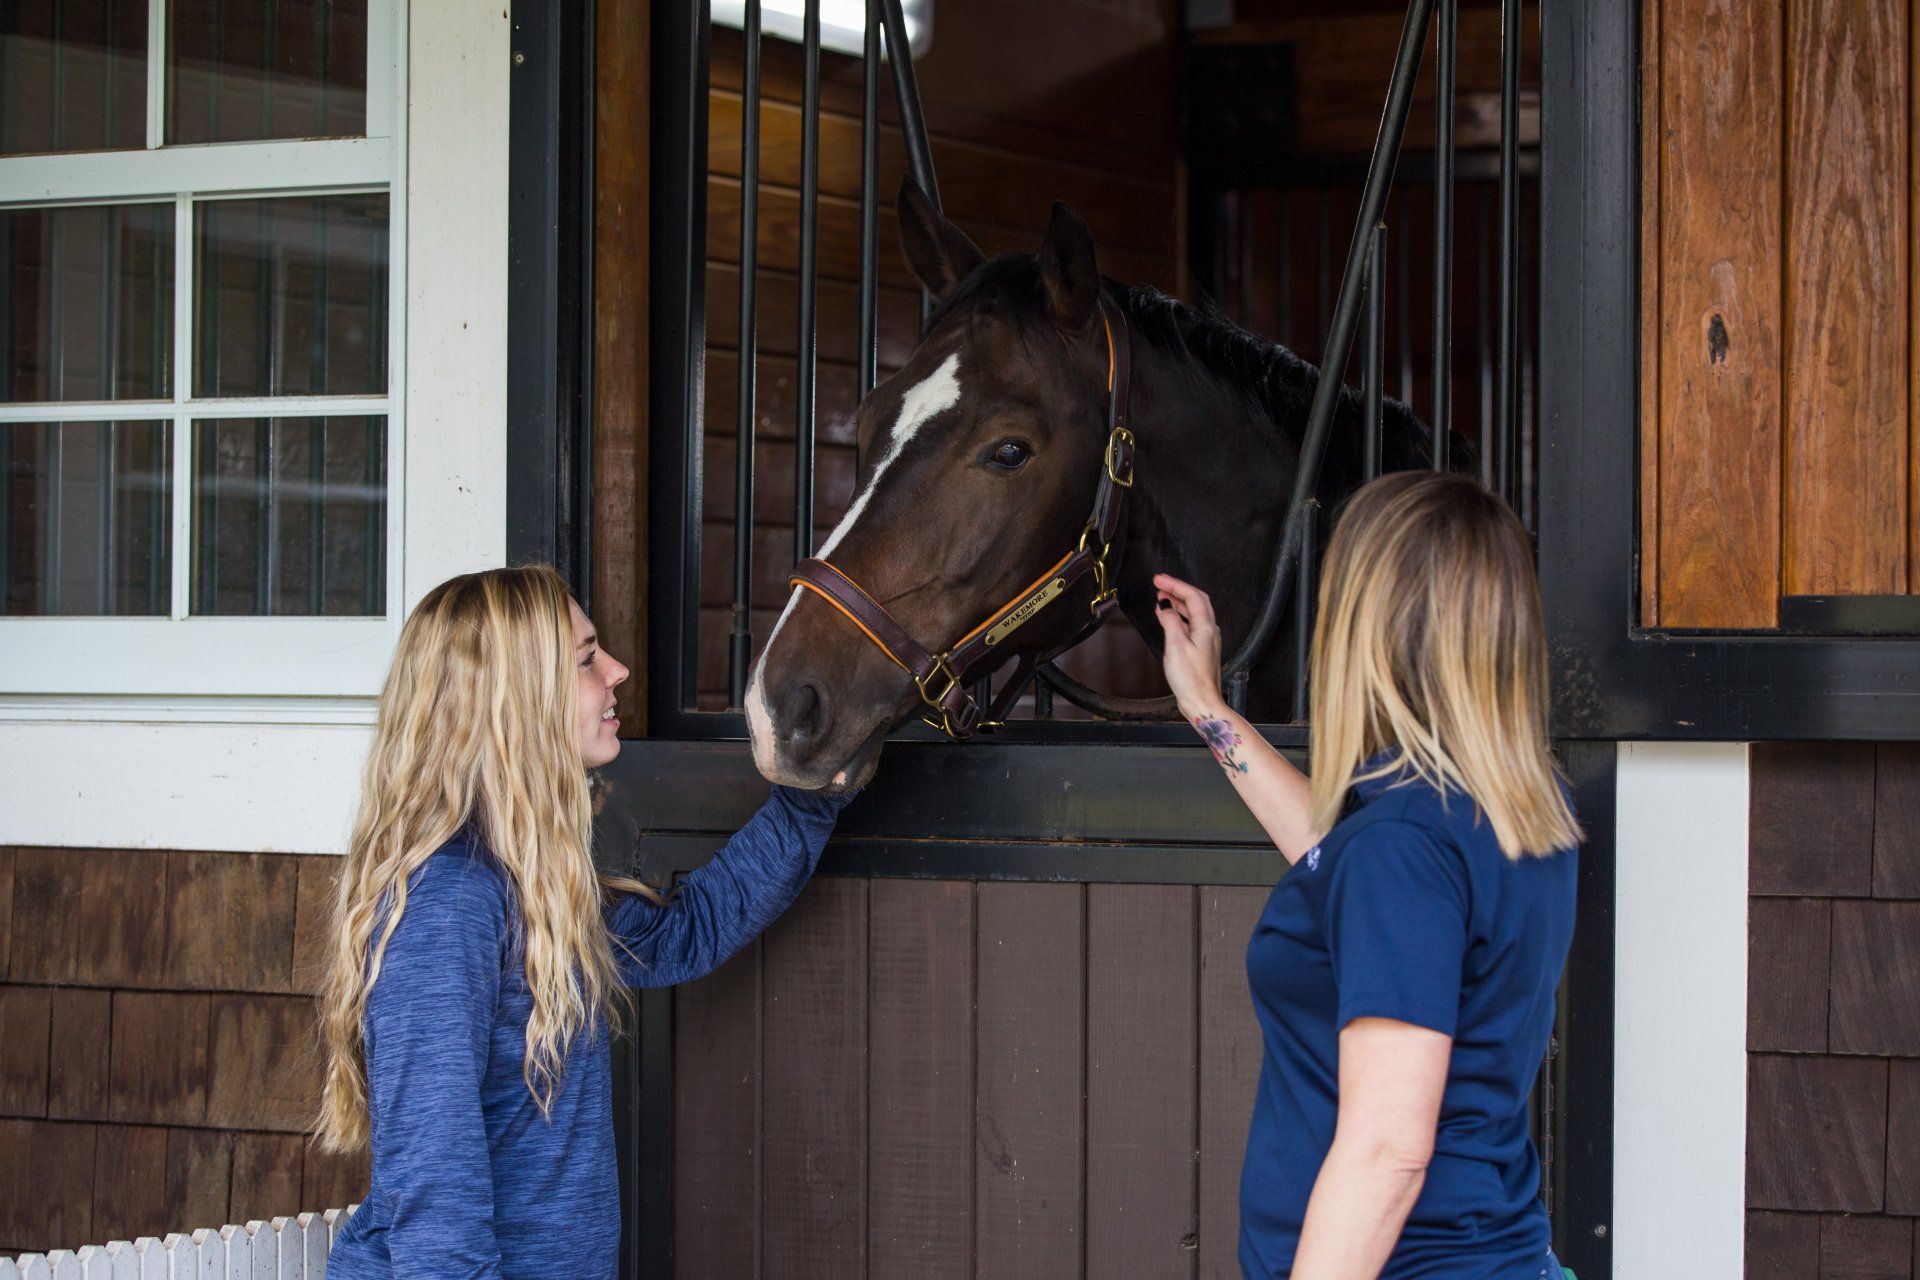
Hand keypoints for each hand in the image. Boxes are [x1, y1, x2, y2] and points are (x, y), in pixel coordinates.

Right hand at [1153, 573, 1227, 721]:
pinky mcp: (1202, 649)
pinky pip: (1191, 624)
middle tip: (1159, 584)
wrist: (1201, 701)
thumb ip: (1170, 621)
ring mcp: (1207, 639)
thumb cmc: (1190, 678)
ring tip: (1162, 597)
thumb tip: (1165, 606)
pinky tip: (1168, 619)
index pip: (1192, 595)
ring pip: (1194, 612)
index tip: (1158, 579)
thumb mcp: (1175, 645)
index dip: (1175, 584)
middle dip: (1178, 589)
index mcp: (1205, 626)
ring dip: (1178, 602)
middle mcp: (1209, 630)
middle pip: (1196, 600)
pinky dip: (1179, 616)